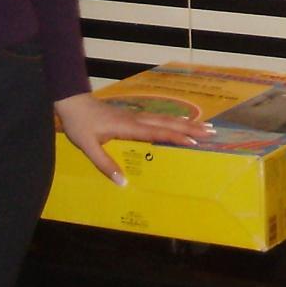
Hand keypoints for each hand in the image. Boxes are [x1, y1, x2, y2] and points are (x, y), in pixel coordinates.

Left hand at [53, 92, 211, 185]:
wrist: (73, 103)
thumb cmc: (80, 125)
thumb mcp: (89, 147)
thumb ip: (105, 165)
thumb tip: (123, 183)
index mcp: (129, 128)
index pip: (158, 132)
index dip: (176, 136)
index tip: (194, 141)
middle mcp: (137, 120)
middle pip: (168, 123)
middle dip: (191, 127)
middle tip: (212, 131)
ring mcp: (136, 116)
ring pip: (165, 119)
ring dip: (186, 122)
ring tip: (204, 126)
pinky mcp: (132, 116)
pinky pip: (158, 118)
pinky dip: (173, 121)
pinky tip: (179, 123)